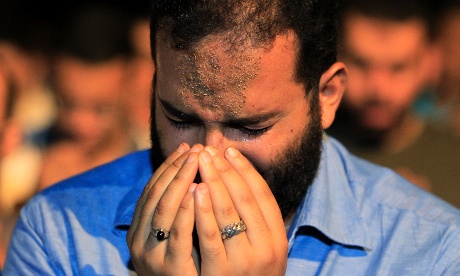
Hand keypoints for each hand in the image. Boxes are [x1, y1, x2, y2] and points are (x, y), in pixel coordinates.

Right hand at [127, 143, 202, 274]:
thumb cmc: (183, 264)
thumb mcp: (171, 235)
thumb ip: (175, 210)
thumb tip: (190, 175)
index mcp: (138, 230)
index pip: (151, 190)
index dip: (168, 167)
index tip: (186, 148)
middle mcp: (139, 241)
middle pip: (156, 195)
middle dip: (176, 169)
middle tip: (195, 149)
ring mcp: (152, 256)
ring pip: (163, 210)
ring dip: (181, 181)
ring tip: (198, 160)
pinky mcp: (171, 269)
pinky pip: (178, 235)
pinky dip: (186, 209)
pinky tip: (199, 190)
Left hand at [194, 146, 287, 274]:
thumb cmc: (248, 274)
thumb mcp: (262, 247)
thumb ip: (256, 219)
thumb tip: (239, 178)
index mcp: (277, 237)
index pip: (262, 194)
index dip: (245, 169)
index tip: (229, 150)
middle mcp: (266, 247)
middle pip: (244, 198)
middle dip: (225, 169)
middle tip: (209, 149)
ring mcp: (244, 261)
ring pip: (228, 211)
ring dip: (213, 181)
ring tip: (201, 161)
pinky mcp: (220, 272)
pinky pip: (210, 235)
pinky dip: (202, 210)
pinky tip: (194, 189)